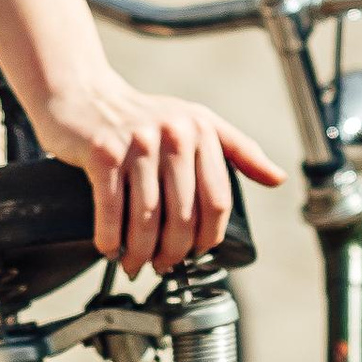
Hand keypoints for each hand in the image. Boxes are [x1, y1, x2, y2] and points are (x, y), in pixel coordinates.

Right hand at [29, 66, 283, 275]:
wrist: (83, 95)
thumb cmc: (140, 116)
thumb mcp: (196, 122)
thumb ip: (239, 150)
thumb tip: (277, 179)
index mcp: (201, 130)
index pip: (217, 201)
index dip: (208, 238)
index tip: (194, 253)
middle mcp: (173, 134)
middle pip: (183, 216)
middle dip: (172, 252)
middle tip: (162, 266)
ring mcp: (137, 144)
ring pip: (147, 219)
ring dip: (140, 252)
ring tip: (135, 264)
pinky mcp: (102, 152)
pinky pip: (112, 210)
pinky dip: (110, 239)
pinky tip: (109, 249)